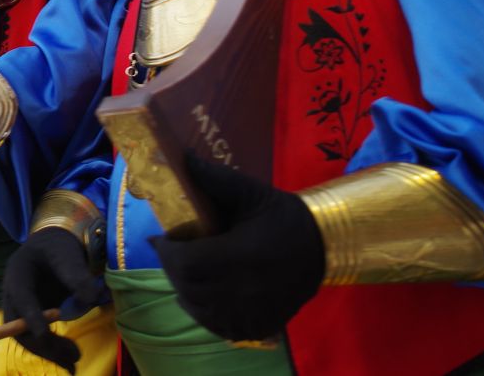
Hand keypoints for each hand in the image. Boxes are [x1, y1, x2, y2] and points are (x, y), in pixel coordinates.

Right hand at [2, 228, 103, 372]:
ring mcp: (21, 308)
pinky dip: (51, 349)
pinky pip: (36, 337)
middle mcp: (13, 294)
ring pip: (25, 336)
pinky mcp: (33, 317)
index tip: (44, 333)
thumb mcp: (67, 253)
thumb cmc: (57, 246)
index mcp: (18, 273)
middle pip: (17, 326)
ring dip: (47, 351)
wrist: (54, 244)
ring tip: (73, 360)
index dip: (30, 317)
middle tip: (69, 354)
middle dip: (41, 343)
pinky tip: (69, 358)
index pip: (21, 298)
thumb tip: (89, 299)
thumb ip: (77, 274)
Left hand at [151, 155, 324, 341]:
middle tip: (170, 251)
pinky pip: (216, 326)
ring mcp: (252, 314)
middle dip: (172, 267)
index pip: (188, 263)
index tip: (161, 238)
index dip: (167, 252)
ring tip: (184, 268)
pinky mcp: (258, 326)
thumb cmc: (283, 217)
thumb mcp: (251, 192)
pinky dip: (202, 311)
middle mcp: (246, 291)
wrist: (322, 247)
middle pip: (188, 286)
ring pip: (198, 309)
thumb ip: (214, 178)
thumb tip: (180, 157)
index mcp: (243, 256)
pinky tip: (202, 293)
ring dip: (183, 289)